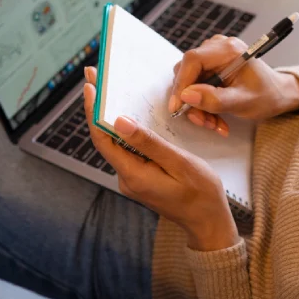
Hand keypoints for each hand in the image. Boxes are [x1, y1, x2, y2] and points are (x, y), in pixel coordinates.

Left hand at [83, 67, 239, 251]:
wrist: (208, 222)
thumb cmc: (201, 194)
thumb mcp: (180, 163)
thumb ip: (149, 143)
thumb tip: (119, 121)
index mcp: (134, 175)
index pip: (103, 139)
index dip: (93, 110)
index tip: (90, 85)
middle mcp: (127, 178)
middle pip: (105, 138)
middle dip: (99, 107)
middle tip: (95, 76)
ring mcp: (132, 179)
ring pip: (116, 143)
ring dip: (111, 116)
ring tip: (109, 89)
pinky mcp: (140, 178)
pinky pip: (128, 150)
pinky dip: (125, 130)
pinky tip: (129, 114)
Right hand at [170, 35, 298, 135]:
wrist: (277, 94)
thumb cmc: (267, 95)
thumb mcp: (243, 102)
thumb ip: (215, 100)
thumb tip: (186, 96)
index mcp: (228, 49)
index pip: (192, 60)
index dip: (181, 84)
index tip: (177, 107)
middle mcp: (217, 47)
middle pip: (188, 72)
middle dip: (193, 102)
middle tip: (206, 122)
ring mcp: (212, 55)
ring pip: (189, 81)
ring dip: (198, 106)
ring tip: (215, 123)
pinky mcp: (210, 65)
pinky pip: (195, 84)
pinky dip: (202, 103)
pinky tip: (215, 116)